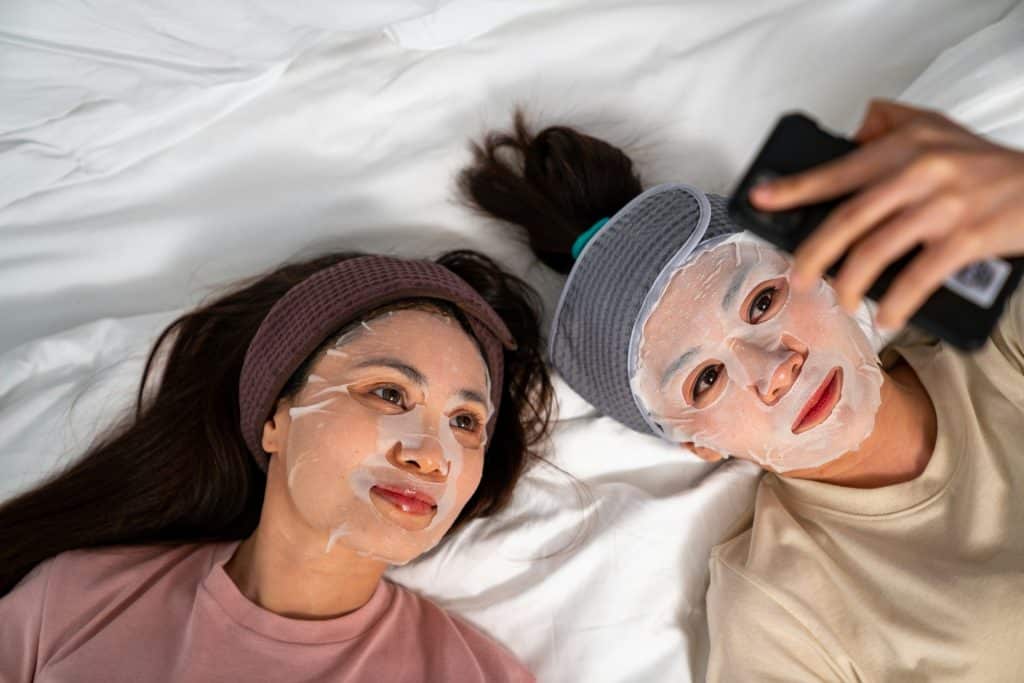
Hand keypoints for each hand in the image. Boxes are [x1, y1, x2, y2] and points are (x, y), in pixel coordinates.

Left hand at [749, 99, 1023, 329]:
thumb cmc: (987, 165)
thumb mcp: (937, 127)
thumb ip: (889, 127)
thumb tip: (846, 138)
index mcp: (905, 147)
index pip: (838, 171)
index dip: (794, 188)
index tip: (760, 200)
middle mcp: (920, 172)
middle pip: (848, 218)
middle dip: (813, 253)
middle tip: (797, 277)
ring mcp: (943, 205)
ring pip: (876, 250)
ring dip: (850, 284)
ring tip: (843, 301)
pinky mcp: (968, 237)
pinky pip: (918, 277)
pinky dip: (897, 303)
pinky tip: (888, 318)